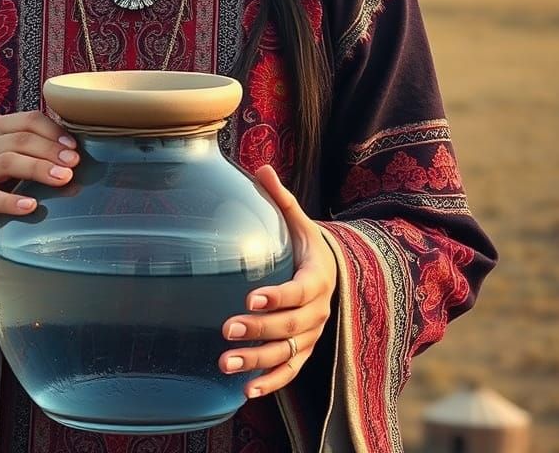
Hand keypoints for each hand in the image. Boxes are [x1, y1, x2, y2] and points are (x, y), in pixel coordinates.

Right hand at [0, 109, 78, 250]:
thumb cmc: (8, 180)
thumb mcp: (24, 159)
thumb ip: (45, 152)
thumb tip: (80, 159)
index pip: (29, 120)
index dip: (53, 131)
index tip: (75, 147)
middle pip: (20, 139)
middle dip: (50, 150)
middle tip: (74, 163)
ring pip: (7, 162)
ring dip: (38, 169)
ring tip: (63, 179)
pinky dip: (13, 202)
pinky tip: (32, 206)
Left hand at [219, 164, 337, 397]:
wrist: (332, 274)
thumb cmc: (306, 245)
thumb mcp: (299, 220)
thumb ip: (280, 198)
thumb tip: (261, 166)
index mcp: (317, 277)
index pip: (299, 290)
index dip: (278, 297)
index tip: (250, 297)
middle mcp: (318, 311)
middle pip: (290, 326)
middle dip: (260, 330)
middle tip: (227, 329)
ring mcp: (311, 336)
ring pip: (288, 354)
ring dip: (258, 361)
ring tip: (226, 363)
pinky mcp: (303, 353)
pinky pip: (290, 373)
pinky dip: (271, 384)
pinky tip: (247, 392)